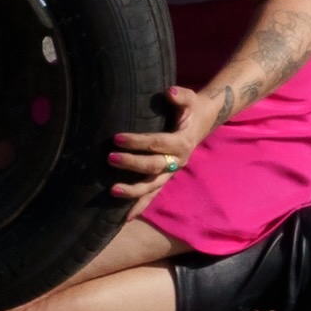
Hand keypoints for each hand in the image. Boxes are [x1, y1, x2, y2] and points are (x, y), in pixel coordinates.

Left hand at [107, 81, 221, 202]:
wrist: (202, 123)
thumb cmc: (191, 109)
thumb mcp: (190, 98)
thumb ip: (180, 96)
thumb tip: (168, 92)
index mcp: (182, 142)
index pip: (157, 143)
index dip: (137, 142)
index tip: (117, 138)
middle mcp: (177, 161)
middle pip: (152, 166)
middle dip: (131, 164)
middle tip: (109, 158)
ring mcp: (171, 173)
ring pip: (152, 186)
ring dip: (133, 191)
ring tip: (112, 191)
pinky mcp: (165, 179)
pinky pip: (153, 195)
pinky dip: (140, 206)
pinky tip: (124, 218)